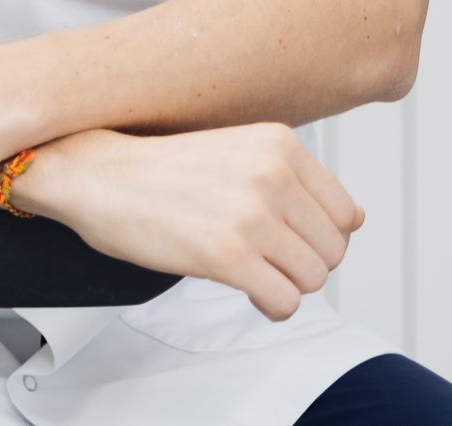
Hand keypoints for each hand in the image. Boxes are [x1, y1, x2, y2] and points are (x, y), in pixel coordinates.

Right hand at [12, 124, 363, 321]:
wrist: (95, 174)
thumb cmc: (158, 167)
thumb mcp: (238, 149)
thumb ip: (293, 178)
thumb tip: (356, 220)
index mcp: (279, 144)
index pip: (347, 214)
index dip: (319, 236)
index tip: (286, 238)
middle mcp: (271, 174)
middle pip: (333, 250)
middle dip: (303, 264)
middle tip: (263, 258)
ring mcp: (250, 215)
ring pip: (312, 278)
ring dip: (285, 285)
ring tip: (250, 271)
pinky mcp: (227, 255)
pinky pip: (284, 302)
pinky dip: (271, 307)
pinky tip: (246, 291)